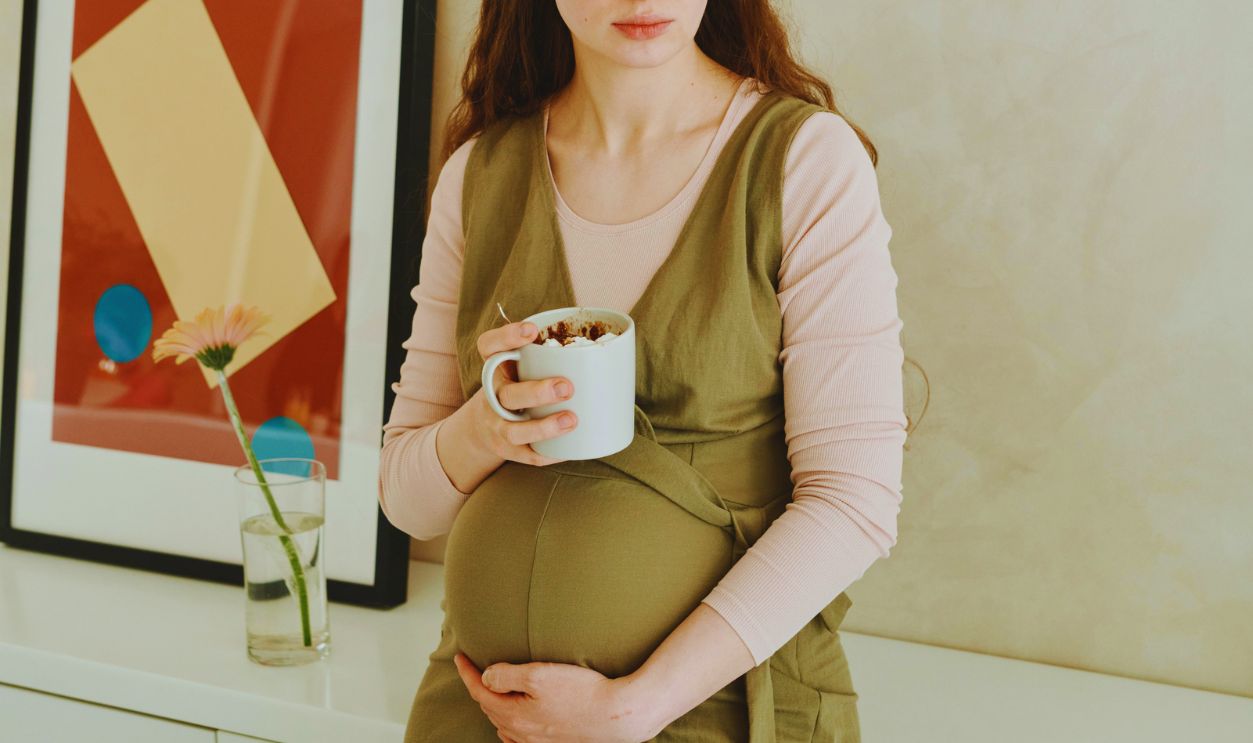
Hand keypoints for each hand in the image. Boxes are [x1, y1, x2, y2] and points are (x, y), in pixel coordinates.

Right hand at [436, 320, 580, 491]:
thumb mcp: (523, 366)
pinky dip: (547, 453)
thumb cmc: (520, 386)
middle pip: (507, 394)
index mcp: (496, 368)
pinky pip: (525, 455)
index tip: (531, 330)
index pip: (488, 347)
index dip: (506, 337)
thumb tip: (612, 350)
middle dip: (537, 392)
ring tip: (571, 420)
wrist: (485, 426)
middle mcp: (492, 395)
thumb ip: (551, 356)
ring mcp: (496, 424)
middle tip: (568, 387)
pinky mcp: (505, 449)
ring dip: (542, 427)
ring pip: (512, 430)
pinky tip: (567, 449)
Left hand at [453, 652, 660, 742]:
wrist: (616, 716)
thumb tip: (486, 677)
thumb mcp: (540, 674)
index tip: (459, 656)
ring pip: (503, 723)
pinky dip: (509, 724)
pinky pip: (518, 736)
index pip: (480, 692)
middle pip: (489, 708)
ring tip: (491, 688)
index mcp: (513, 715)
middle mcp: (520, 733)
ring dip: (493, 705)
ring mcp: (536, 741)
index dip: (467, 673)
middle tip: (474, 668)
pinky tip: (513, 720)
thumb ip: (507, 675)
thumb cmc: (582, 692)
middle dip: (479, 687)